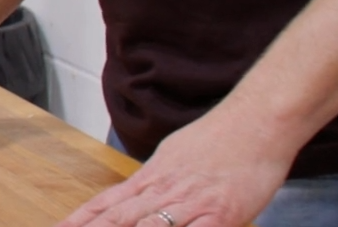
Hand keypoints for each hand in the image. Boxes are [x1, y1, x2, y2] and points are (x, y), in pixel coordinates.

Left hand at [56, 106, 293, 226]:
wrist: (256, 121)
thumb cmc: (217, 139)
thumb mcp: (174, 156)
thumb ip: (155, 181)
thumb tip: (135, 196)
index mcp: (152, 177)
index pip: (107, 203)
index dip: (81, 219)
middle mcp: (164, 190)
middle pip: (119, 218)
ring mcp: (191, 203)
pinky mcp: (220, 214)